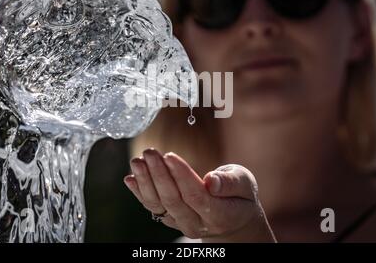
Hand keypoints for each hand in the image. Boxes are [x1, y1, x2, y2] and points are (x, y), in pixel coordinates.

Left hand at [124, 148, 275, 241]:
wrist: (233, 219)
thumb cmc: (240, 195)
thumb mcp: (245, 184)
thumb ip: (231, 183)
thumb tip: (212, 180)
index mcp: (220, 215)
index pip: (196, 196)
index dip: (180, 176)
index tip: (169, 155)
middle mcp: (198, 224)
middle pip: (173, 200)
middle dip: (159, 174)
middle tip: (150, 152)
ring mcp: (181, 223)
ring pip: (158, 205)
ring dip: (145, 181)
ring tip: (137, 160)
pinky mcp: (170, 219)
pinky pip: (152, 207)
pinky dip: (139, 192)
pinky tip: (130, 178)